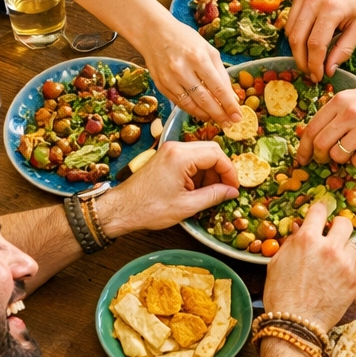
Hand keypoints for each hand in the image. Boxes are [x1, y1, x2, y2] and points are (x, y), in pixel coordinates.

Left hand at [104, 140, 238, 232]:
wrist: (121, 209)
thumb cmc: (150, 208)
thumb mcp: (187, 206)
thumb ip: (213, 195)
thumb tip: (233, 192)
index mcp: (181, 155)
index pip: (216, 154)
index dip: (229, 172)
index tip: (234, 188)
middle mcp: (176, 147)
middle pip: (210, 150)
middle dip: (221, 171)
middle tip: (225, 190)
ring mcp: (170, 150)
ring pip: (201, 155)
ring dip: (210, 172)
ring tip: (210, 193)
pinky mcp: (166, 157)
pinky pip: (190, 159)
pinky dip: (198, 173)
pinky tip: (197, 190)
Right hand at [139, 15, 241, 124]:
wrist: (155, 33)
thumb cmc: (185, 39)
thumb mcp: (208, 50)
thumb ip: (221, 74)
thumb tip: (231, 97)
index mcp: (199, 58)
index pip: (218, 88)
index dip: (229, 105)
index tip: (238, 116)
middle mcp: (183, 70)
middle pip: (205, 100)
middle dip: (219, 115)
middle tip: (230, 124)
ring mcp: (169, 79)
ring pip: (191, 105)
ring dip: (206, 115)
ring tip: (217, 120)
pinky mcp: (161, 85)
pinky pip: (179, 103)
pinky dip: (192, 110)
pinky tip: (201, 113)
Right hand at [263, 202, 355, 329]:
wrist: (296, 324)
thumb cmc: (281, 295)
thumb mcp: (277, 263)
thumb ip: (291, 242)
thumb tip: (299, 227)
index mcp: (307, 239)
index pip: (319, 210)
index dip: (319, 211)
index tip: (320, 215)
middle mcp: (328, 247)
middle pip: (344, 222)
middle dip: (337, 227)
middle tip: (332, 237)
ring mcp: (344, 263)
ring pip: (353, 244)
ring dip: (345, 250)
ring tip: (335, 262)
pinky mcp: (355, 279)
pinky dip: (354, 264)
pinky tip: (343, 272)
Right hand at [286, 0, 355, 80]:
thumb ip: (344, 48)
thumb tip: (329, 70)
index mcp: (332, 9)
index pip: (315, 45)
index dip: (315, 65)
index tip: (319, 77)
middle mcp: (313, 1)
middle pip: (297, 40)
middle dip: (302, 61)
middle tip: (310, 73)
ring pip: (289, 31)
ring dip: (296, 50)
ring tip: (308, 61)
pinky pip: (290, 20)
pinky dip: (294, 35)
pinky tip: (305, 43)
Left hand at [296, 78, 355, 167]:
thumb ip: (337, 111)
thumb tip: (316, 133)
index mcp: (341, 100)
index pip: (312, 128)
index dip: (304, 147)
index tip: (302, 158)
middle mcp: (350, 113)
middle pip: (321, 144)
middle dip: (320, 157)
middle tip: (325, 160)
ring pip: (338, 156)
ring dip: (343, 158)